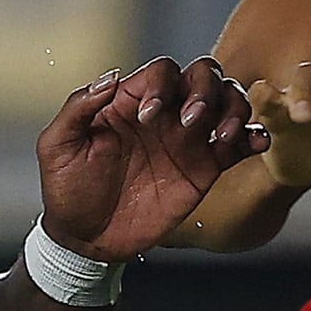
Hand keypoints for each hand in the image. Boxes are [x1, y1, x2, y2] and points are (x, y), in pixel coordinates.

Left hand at [34, 57, 266, 261]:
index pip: (162, 72)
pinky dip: (254, 136)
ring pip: (228, 101)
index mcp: (130, 102)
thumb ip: (78, 107)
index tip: (148, 119)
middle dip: (204, 91)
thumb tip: (111, 76)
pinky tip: (254, 144)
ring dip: (233, 109)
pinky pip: (241, 143)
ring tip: (220, 137)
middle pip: (203, 76)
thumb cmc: (66, 189)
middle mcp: (165, 114)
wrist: (86, 239)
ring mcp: (188, 140)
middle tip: (189, 122)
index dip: (161, 86)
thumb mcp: (56, 146)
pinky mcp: (205, 168)